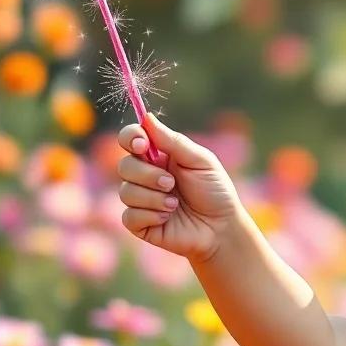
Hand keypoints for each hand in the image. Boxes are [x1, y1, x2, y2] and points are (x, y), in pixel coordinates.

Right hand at [116, 112, 243, 263]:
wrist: (222, 228)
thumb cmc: (215, 192)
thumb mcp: (200, 161)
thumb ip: (173, 141)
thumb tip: (146, 117)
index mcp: (158, 156)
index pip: (130, 139)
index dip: (130, 138)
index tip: (142, 145)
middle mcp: (145, 176)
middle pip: (124, 165)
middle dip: (147, 174)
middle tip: (171, 183)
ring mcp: (141, 200)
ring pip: (126, 192)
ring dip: (153, 198)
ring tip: (175, 204)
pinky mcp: (140, 224)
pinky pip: (129, 216)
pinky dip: (150, 216)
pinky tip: (168, 218)